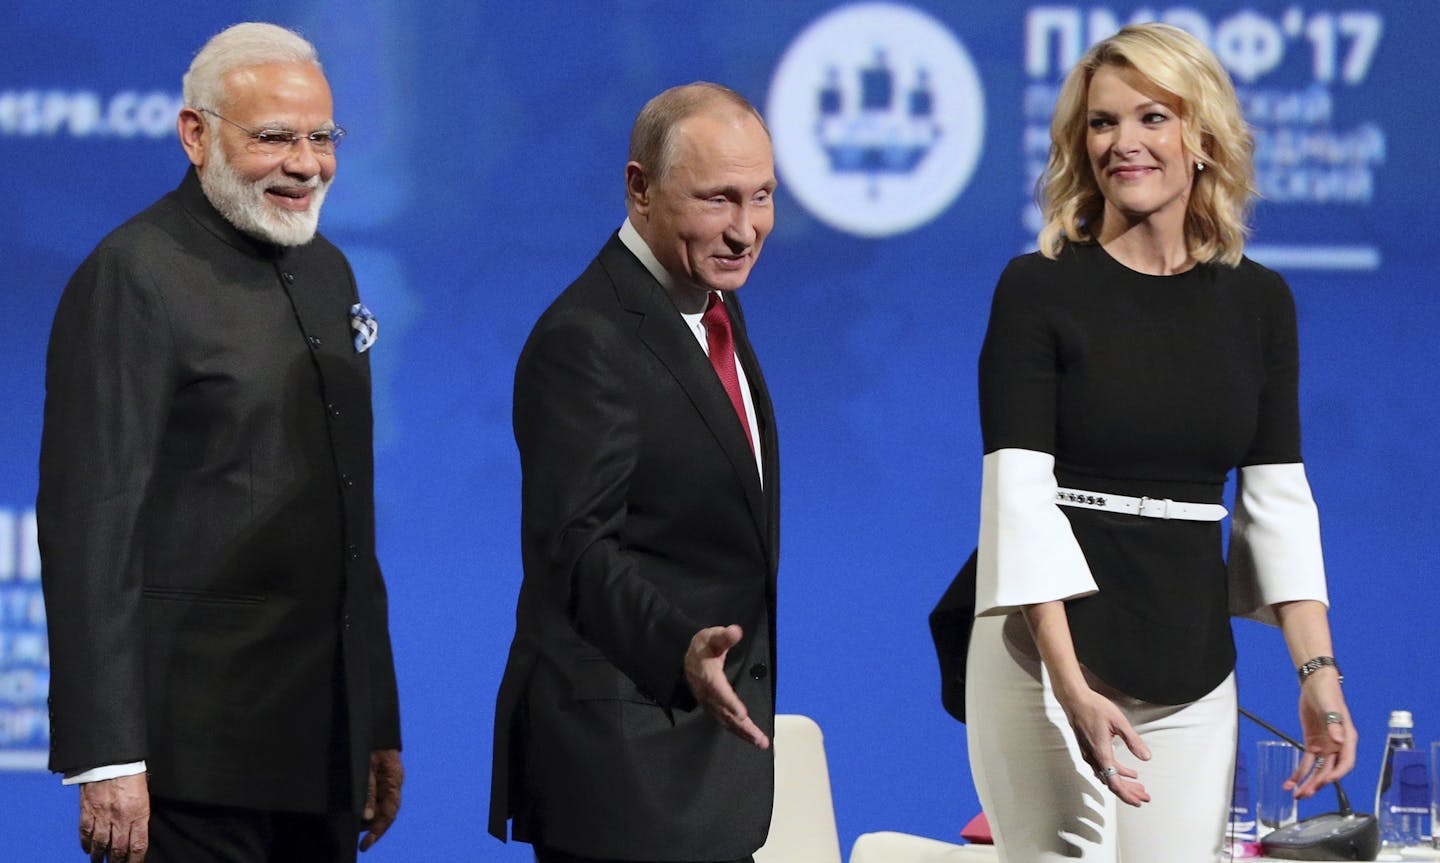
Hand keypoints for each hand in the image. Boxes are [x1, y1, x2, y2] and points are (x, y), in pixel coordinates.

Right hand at [79, 773, 148, 861]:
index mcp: (139, 812)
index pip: (138, 844)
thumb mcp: (144, 793)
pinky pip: (85, 832)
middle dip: (117, 861)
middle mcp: (121, 817)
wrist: (111, 758)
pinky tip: (87, 849)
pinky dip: (86, 843)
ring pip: (100, 844)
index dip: (135, 859)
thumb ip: (139, 813)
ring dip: (99, 856)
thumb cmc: (131, 772)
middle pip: (118, 848)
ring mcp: (103, 815)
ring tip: (99, 862)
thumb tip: (137, 831)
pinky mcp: (87, 810)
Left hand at [359, 749, 402, 851]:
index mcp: (394, 780)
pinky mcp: (378, 775)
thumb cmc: (369, 741)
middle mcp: (393, 782)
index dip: (378, 832)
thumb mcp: (366, 766)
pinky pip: (374, 795)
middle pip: (384, 812)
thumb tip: (367, 817)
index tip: (365, 845)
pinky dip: (365, 805)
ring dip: (367, 816)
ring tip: (352, 822)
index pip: (389, 813)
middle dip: (371, 827)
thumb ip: (368, 792)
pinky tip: (356, 808)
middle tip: (356, 836)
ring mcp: (387, 779)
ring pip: (378, 805)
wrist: (373, 721)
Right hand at [683, 625, 769, 749]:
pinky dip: (738, 731)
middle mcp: (708, 693)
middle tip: (760, 739)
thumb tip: (736, 631)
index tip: (742, 714)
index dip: (730, 702)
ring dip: (744, 733)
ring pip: (726, 721)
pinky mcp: (713, 708)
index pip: (718, 691)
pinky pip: (725, 722)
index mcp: (708, 675)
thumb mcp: (712, 636)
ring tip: (760, 743)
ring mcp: (710, 703)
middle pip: (725, 713)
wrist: (688, 658)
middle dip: (743, 727)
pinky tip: (750, 737)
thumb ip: (724, 636)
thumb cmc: (704, 646)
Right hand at [1060, 687, 1151, 807]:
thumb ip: (1133, 740)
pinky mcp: (1087, 749)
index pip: (1114, 782)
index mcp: (1101, 752)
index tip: (1139, 801)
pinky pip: (1101, 768)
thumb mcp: (1119, 722)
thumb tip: (1146, 757)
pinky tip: (1124, 771)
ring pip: (1106, 776)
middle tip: (1144, 796)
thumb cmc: (1094, 707)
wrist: (1073, 699)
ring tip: (1138, 784)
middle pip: (1111, 782)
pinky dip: (1115, 773)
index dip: (1127, 794)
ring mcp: (1088, 754)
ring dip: (1123, 783)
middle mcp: (1093, 757)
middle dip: (1129, 791)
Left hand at [1287, 670, 1354, 798]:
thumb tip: (1338, 738)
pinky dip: (1299, 772)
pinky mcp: (1313, 744)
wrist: (1315, 684)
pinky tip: (1291, 782)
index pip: (1346, 762)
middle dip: (1318, 783)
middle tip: (1306, 793)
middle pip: (1329, 770)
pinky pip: (1307, 762)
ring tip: (1297, 794)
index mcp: (1347, 738)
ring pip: (1318, 770)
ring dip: (1308, 782)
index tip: (1326, 780)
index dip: (1337, 773)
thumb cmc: (1328, 693)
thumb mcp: (1331, 706)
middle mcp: (1337, 746)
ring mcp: (1325, 746)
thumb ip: (1334, 723)